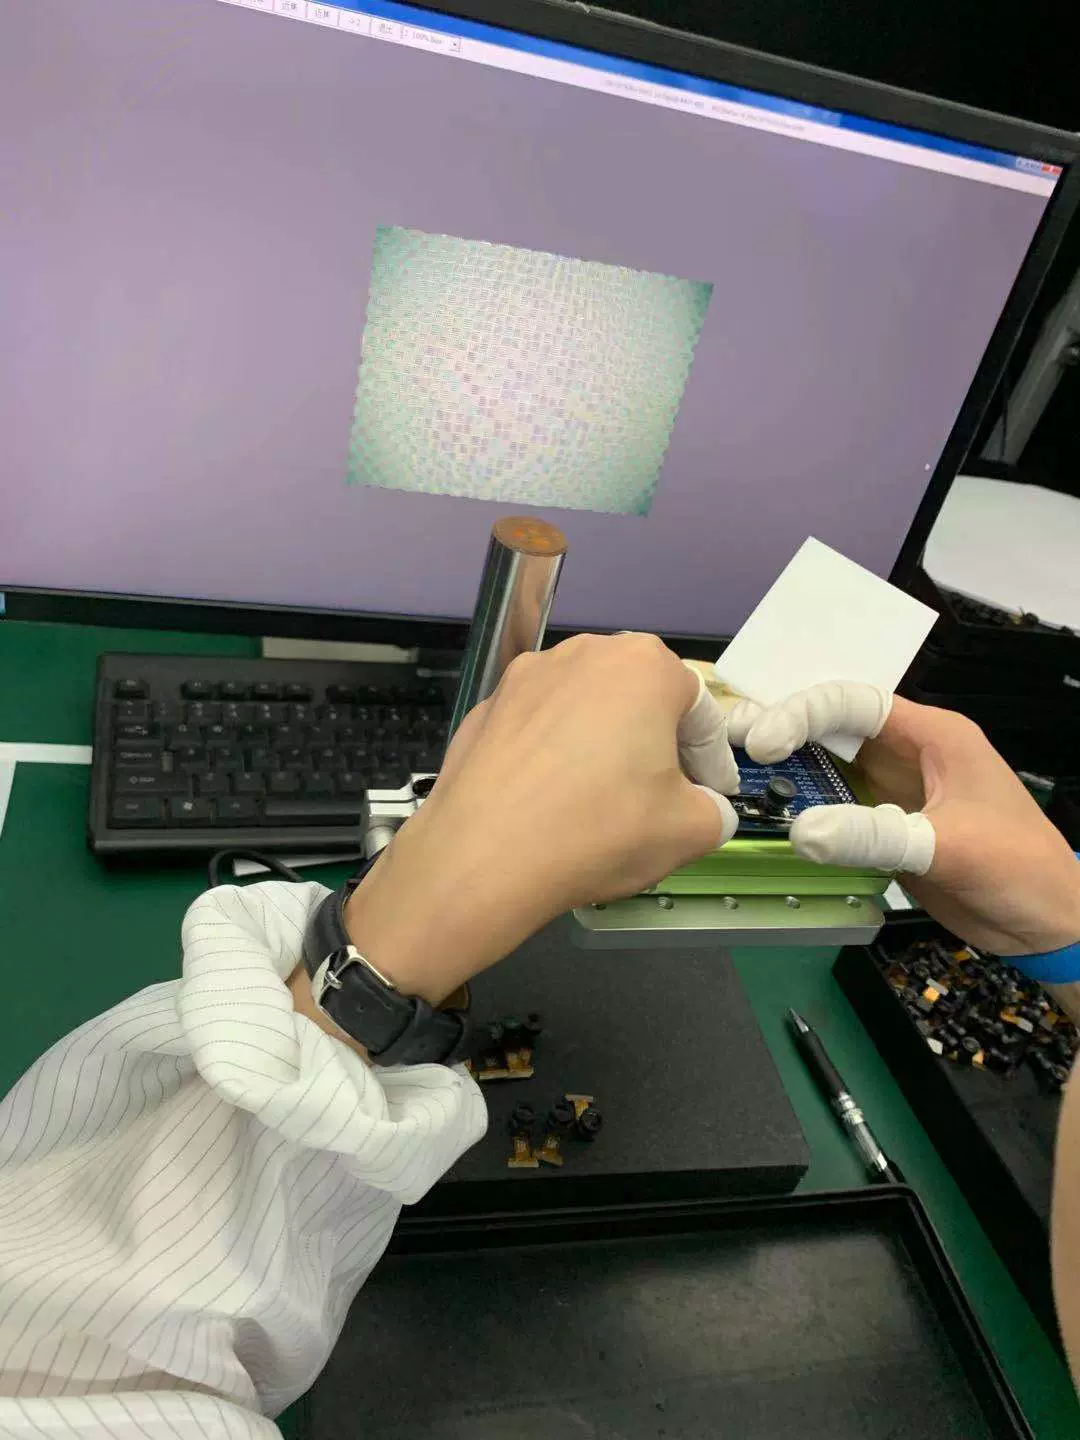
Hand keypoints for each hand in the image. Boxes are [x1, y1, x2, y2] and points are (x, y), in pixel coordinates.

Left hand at [340, 634, 738, 1003]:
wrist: (483, 856)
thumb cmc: (599, 831)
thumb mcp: (689, 831)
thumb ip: (715, 811)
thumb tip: (707, 810)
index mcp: (643, 666)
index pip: (697, 707)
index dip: (712, 757)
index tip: (712, 794)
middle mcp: (583, 653)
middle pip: (638, 698)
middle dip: (656, 744)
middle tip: (661, 797)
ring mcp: (525, 677)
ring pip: (583, 710)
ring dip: (601, 747)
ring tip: (602, 804)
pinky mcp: (485, 710)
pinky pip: (536, 730)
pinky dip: (551, 757)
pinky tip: (550, 805)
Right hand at [733, 682, 1079, 955]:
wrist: (1049, 927)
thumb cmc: (1020, 871)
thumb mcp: (948, 847)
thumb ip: (876, 836)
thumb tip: (803, 831)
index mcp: (934, 735)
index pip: (856, 703)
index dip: (804, 713)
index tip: (764, 741)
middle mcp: (909, 755)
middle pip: (834, 729)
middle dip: (783, 733)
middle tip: (727, 747)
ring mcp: (896, 792)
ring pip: (830, 768)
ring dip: (788, 772)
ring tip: (734, 777)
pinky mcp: (887, 828)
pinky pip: (836, 809)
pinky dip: (804, 810)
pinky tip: (770, 816)